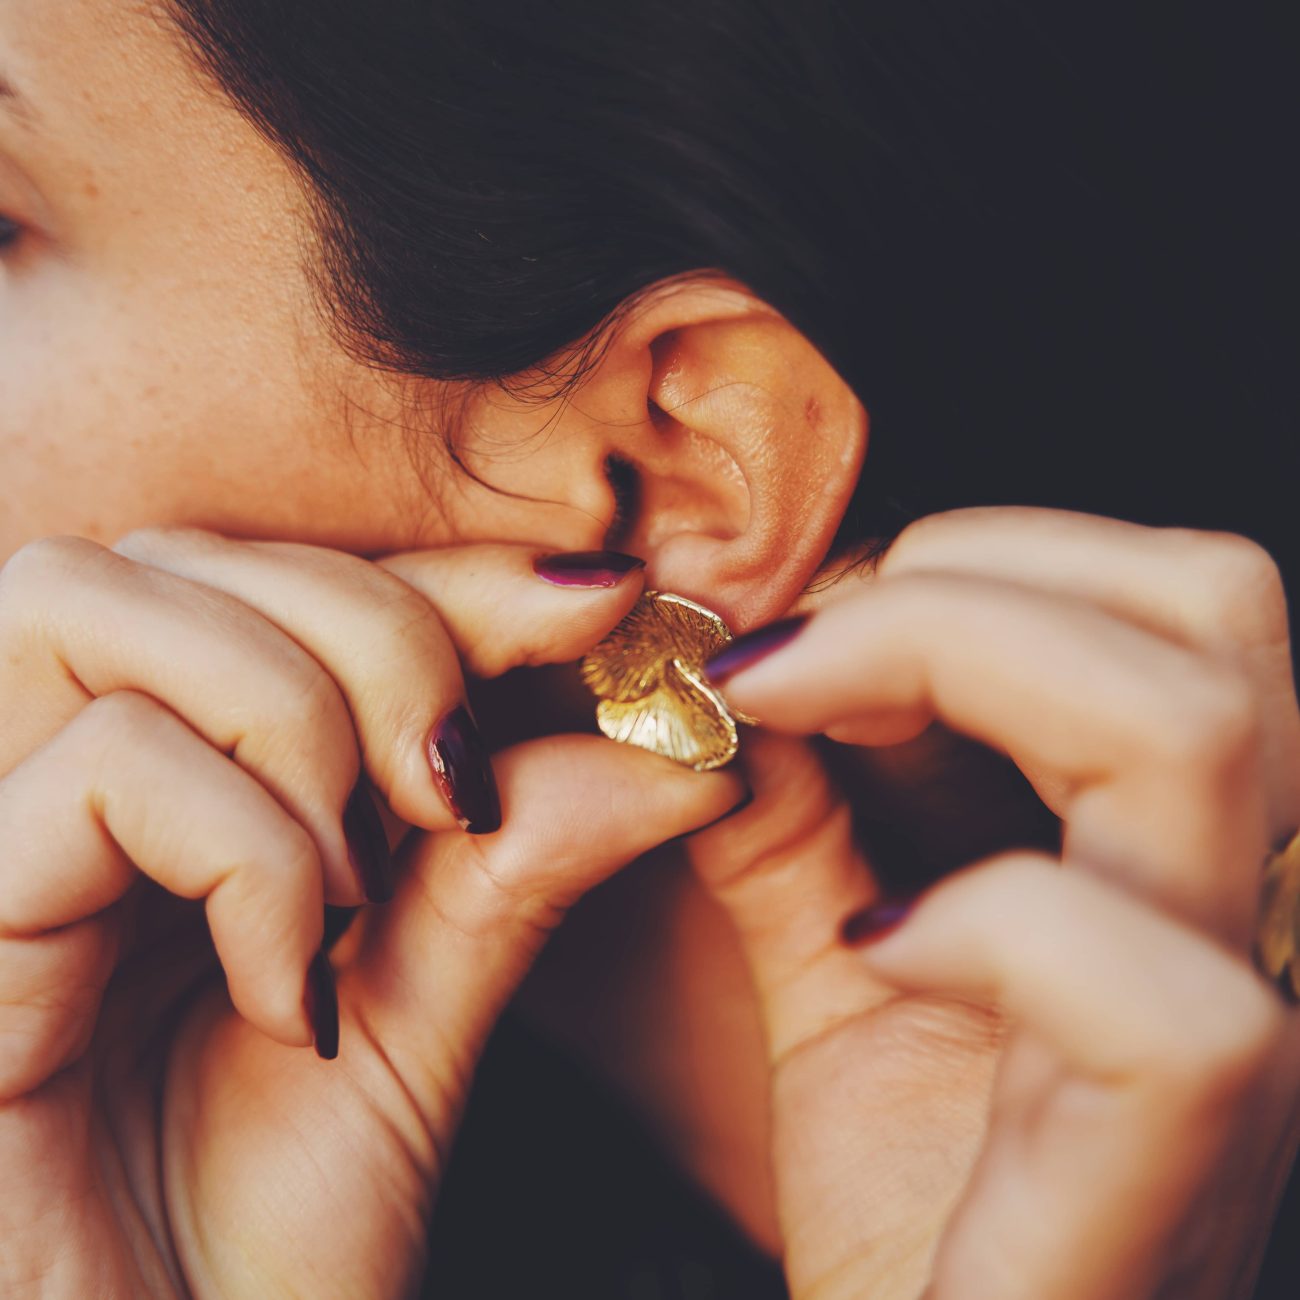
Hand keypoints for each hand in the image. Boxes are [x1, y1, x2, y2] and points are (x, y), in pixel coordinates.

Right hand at [0, 530, 742, 1297]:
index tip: (600, 603)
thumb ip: (527, 853)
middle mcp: (47, 781)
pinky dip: (244, 853)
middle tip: (460, 791)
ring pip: (101, 599)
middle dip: (375, 632)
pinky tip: (288, 987)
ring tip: (359, 889)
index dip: (449, 575)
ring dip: (292, 720)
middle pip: (188, 553)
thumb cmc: (264, 1229)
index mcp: (164, 779)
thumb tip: (694, 749)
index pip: (291, 579)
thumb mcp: (428, 1005)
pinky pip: (97, 771)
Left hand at [688, 507, 1299, 1299]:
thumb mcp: (839, 971)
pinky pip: (1158, 996)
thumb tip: (727, 691)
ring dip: (961, 669)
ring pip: (1195, 736)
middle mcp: (1240, 914)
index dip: (973, 559)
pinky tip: (877, 944)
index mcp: (1168, 849)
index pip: (1173, 595)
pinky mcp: (1176, 1162)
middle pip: (1212, 610)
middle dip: (964, 580)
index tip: (793, 627)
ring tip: (801, 727)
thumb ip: (796, 827)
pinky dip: (991, 923)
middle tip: (796, 654)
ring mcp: (1239, 1034)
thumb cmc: (911, 1200)